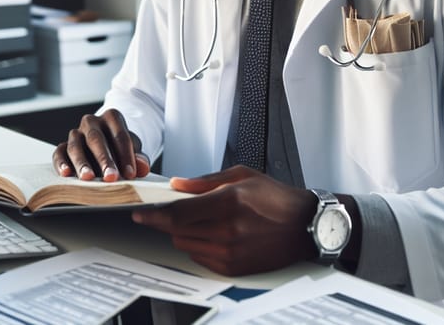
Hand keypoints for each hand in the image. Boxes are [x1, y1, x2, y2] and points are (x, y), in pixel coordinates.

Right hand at [52, 109, 150, 181]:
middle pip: (97, 139)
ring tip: (88, 177)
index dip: (126, 155)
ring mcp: (75, 133)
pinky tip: (66, 173)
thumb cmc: (121, 148)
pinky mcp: (63, 146)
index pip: (120, 135)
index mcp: (112, 117)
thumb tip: (142, 167)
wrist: (108, 147)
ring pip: (76, 146)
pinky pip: (59, 153)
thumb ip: (139, 158)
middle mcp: (91, 122)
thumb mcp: (134, 150)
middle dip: (104, 159)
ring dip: (82, 163)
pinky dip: (61, 164)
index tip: (131, 173)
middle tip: (111, 177)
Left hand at [132, 165, 318, 275]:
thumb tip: (178, 185)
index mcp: (227, 202)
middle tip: (167, 212)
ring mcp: (230, 252)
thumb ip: (204, 181)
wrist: (304, 226)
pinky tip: (212, 233)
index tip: (139, 214)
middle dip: (168, 221)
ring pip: (186, 245)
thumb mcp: (241, 175)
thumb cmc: (276, 197)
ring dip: (183, 233)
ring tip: (200, 220)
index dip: (154, 215)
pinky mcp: (233, 267)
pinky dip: (198, 246)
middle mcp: (226, 230)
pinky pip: (200, 258)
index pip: (177, 213)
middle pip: (177, 231)